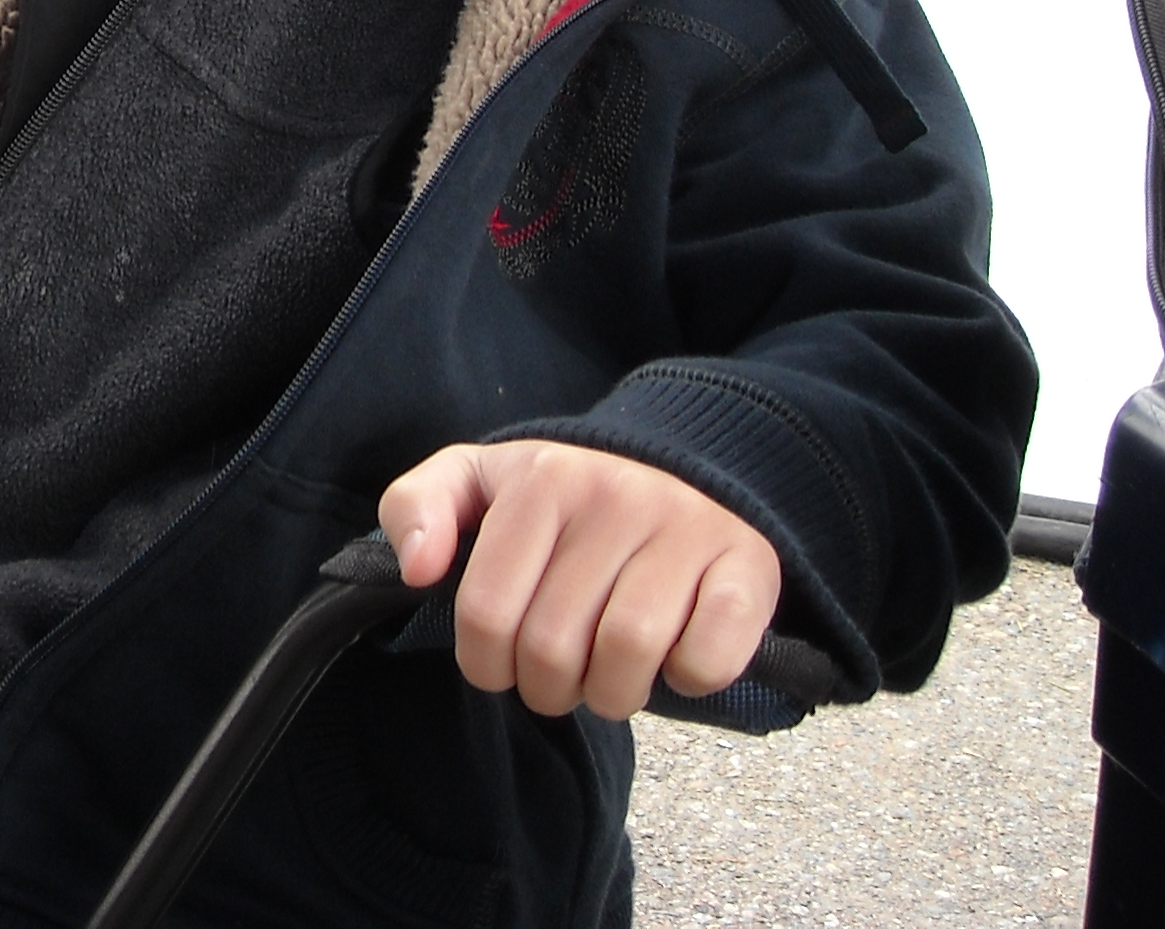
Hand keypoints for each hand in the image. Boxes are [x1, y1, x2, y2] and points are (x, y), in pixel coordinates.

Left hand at [379, 440, 780, 720]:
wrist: (683, 469)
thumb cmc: (563, 499)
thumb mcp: (477, 480)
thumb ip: (416, 507)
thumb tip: (417, 569)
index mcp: (543, 477)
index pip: (487, 611)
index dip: (485, 664)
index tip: (501, 663)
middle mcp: (616, 494)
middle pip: (555, 646)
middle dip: (547, 687)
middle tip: (558, 678)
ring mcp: (687, 528)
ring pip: (628, 655)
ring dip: (611, 694)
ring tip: (607, 681)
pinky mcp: (748, 568)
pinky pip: (708, 658)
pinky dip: (686, 682)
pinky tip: (673, 663)